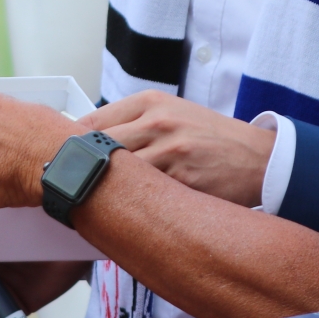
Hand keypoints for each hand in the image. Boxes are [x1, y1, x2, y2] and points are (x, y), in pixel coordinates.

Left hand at [82, 91, 274, 206]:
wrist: (260, 159)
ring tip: (88, 208)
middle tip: (65, 190)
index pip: (92, 121)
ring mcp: (170, 150)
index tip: (58, 163)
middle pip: (97, 147)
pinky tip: (121, 216)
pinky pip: (144, 195)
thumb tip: (89, 144)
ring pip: (116, 174)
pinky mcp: (183, 179)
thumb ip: (135, 124)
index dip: (70, 146)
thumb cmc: (211, 139)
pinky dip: (130, 207)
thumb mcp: (173, 115)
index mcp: (151, 101)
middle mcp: (158, 121)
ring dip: (100, 192)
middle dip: (79, 170)